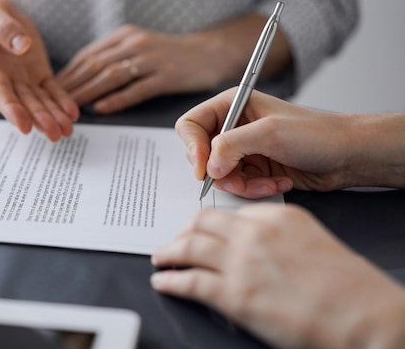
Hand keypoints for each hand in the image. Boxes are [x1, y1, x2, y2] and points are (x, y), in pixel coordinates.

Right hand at [0, 0, 78, 140]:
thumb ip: (4, 30)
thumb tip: (21, 45)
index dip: (11, 110)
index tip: (23, 126)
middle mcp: (6, 79)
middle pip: (23, 104)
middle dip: (39, 119)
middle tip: (55, 134)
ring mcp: (24, 79)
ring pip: (40, 101)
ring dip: (53, 117)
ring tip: (67, 131)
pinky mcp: (39, 74)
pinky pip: (52, 90)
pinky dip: (62, 102)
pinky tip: (73, 114)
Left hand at [56, 24, 238, 114]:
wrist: (210, 52)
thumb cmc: (170, 54)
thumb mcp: (139, 46)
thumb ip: (115, 57)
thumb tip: (83, 78)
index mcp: (125, 35)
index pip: (89, 55)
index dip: (68, 73)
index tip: (50, 89)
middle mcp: (136, 44)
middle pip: (96, 65)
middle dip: (72, 84)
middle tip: (52, 102)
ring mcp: (152, 59)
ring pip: (112, 76)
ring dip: (88, 92)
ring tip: (70, 107)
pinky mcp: (167, 76)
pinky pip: (136, 89)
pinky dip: (117, 99)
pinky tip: (101, 109)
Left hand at [151, 204, 404, 348]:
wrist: (368, 316)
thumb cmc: (349, 286)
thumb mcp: (311, 243)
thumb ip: (277, 238)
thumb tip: (251, 249)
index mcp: (277, 216)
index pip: (228, 213)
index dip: (206, 222)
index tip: (198, 229)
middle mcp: (255, 233)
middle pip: (202, 222)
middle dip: (182, 231)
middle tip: (173, 242)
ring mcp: (242, 262)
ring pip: (189, 247)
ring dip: (169, 252)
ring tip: (161, 258)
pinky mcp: (235, 295)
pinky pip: (190, 282)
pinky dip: (171, 281)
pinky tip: (164, 282)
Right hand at [175, 89, 355, 197]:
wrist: (347, 155)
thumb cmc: (316, 133)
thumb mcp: (269, 133)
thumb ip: (231, 146)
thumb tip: (208, 167)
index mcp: (232, 105)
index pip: (191, 125)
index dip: (193, 147)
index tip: (204, 169)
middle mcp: (233, 126)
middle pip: (202, 154)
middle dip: (221, 172)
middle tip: (239, 179)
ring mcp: (243, 149)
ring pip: (220, 175)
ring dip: (242, 184)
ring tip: (267, 181)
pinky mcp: (253, 169)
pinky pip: (238, 185)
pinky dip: (255, 189)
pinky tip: (278, 182)